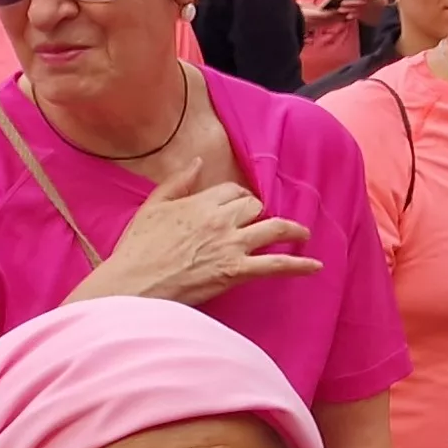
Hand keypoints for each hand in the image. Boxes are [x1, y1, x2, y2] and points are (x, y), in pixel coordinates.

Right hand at [81, 160, 322, 306]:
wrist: (133, 284)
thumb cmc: (137, 250)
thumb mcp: (151, 207)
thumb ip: (177, 182)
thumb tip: (197, 163)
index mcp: (200, 202)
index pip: (232, 191)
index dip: (237, 198)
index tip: (237, 206)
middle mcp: (220, 220)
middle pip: (254, 206)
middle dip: (258, 213)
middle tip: (258, 224)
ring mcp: (231, 245)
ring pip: (274, 228)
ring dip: (292, 230)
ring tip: (302, 234)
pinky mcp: (236, 272)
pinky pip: (276, 265)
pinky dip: (299, 266)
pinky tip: (314, 266)